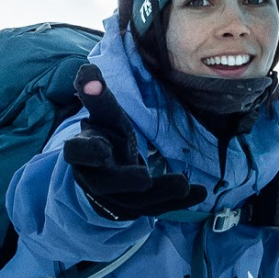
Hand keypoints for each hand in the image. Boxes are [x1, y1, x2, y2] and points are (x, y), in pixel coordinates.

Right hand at [62, 66, 207, 220]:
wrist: (106, 173)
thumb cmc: (105, 137)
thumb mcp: (103, 116)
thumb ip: (97, 96)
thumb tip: (88, 68)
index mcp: (83, 153)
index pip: (77, 154)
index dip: (87, 152)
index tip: (101, 150)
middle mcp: (96, 179)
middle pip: (107, 184)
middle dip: (126, 181)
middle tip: (145, 178)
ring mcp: (117, 198)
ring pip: (137, 200)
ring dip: (161, 194)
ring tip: (184, 184)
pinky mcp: (138, 208)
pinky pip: (159, 208)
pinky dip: (180, 203)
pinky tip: (201, 193)